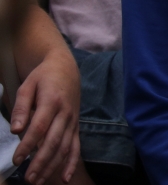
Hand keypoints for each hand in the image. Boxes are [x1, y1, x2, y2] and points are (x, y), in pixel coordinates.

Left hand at [10, 46, 80, 183]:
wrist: (66, 69)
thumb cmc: (43, 77)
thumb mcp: (27, 86)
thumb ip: (21, 108)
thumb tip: (15, 130)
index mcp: (52, 102)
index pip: (40, 127)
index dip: (28, 145)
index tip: (16, 160)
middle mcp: (66, 113)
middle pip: (54, 141)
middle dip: (41, 162)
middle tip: (29, 178)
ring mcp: (73, 121)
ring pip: (65, 147)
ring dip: (53, 166)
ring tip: (39, 181)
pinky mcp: (76, 126)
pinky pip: (76, 147)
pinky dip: (72, 163)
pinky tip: (65, 178)